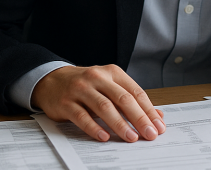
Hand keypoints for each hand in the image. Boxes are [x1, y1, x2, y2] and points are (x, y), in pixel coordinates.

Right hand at [31, 64, 165, 141]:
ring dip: (120, 124)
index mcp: (112, 72)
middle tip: (149, 134)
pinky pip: (82, 116)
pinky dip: (94, 127)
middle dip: (139, 118)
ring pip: (104, 107)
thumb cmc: (86, 85)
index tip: (158, 126)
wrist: (52, 80)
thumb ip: (131, 100)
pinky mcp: (66, 103)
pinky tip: (104, 136)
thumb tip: (157, 116)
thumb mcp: (109, 86)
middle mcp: (97, 78)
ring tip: (131, 137)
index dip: (149, 110)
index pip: (135, 92)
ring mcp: (80, 89)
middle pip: (122, 99)